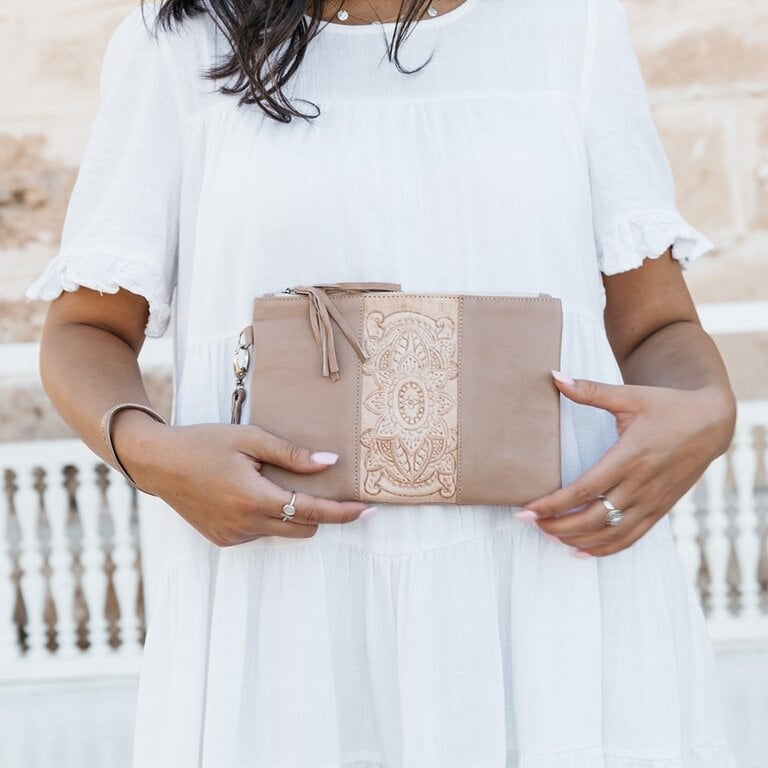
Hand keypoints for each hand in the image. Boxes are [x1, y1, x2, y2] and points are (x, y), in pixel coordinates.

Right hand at [111, 410, 376, 546]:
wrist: (158, 462)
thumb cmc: (204, 443)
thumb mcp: (249, 438)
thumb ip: (291, 454)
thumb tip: (330, 463)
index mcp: (254, 498)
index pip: (312, 512)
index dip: (343, 513)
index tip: (369, 510)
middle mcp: (245, 524)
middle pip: (304, 529)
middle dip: (318, 513)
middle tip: (319, 487)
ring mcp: (233, 536)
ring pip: (282, 532)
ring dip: (289, 513)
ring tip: (268, 481)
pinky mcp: (224, 540)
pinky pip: (260, 533)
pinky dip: (266, 517)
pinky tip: (247, 493)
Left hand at [518, 371, 735, 556]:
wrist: (711, 422)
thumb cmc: (667, 406)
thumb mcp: (629, 396)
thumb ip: (590, 391)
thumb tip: (555, 377)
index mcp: (630, 457)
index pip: (584, 489)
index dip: (553, 504)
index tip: (527, 511)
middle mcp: (641, 484)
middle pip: (593, 518)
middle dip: (558, 525)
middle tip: (530, 523)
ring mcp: (652, 501)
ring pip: (610, 533)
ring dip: (577, 539)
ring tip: (549, 535)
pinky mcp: (660, 510)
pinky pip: (631, 538)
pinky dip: (605, 549)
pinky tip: (581, 550)